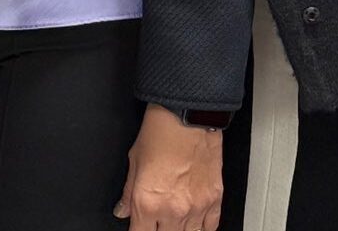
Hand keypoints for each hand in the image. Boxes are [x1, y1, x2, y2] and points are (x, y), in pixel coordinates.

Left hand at [114, 104, 222, 230]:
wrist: (187, 117)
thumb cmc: (160, 133)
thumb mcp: (134, 161)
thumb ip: (128, 192)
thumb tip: (122, 209)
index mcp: (147, 202)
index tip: (138, 227)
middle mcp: (172, 210)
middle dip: (157, 230)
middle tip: (155, 222)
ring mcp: (196, 208)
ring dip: (179, 230)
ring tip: (173, 222)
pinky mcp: (215, 200)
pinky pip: (210, 227)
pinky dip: (201, 228)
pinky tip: (194, 224)